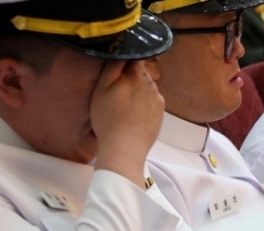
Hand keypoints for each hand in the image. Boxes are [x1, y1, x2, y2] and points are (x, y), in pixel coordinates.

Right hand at [90, 59, 164, 188]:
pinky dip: (144, 103)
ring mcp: (158, 99)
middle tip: (117, 89)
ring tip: (125, 104)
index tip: (119, 64)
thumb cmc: (108, 118)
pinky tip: (134, 113)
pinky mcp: (161, 112)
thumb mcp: (102, 88)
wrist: (125, 147)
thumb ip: (113, 66)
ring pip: (147, 87)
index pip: (135, 56)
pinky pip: (152, 100)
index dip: (127, 57)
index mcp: (136, 76)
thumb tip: (122, 50)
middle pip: (141, 72)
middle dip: (131, 76)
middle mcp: (151, 85)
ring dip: (138, 90)